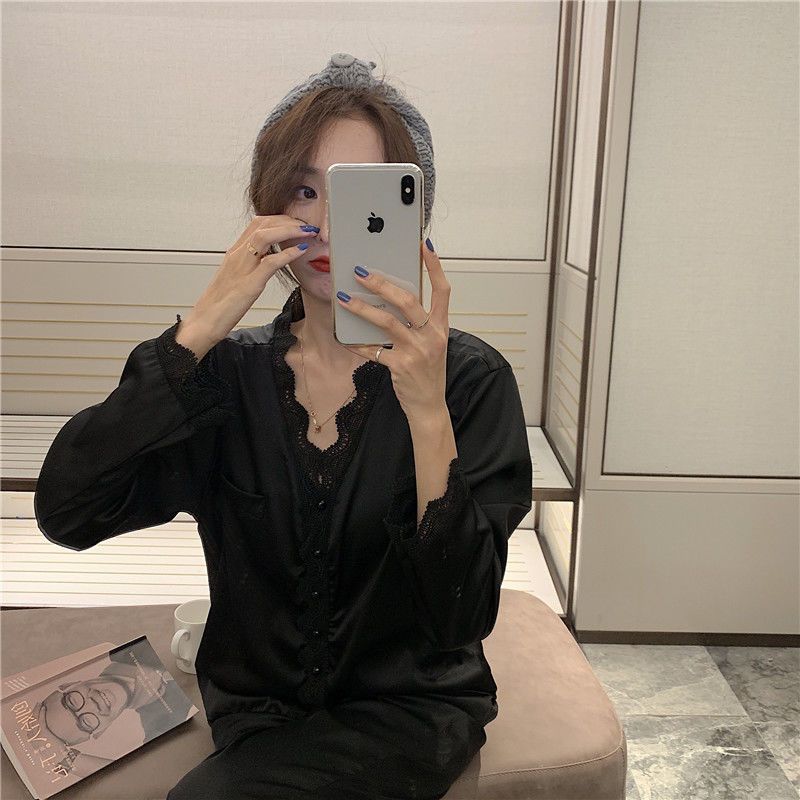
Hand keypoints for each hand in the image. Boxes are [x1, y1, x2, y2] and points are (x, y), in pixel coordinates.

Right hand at [182, 215, 319, 353]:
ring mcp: (242, 268)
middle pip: (262, 224)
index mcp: (234, 253)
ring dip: (289, 230)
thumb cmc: (220, 304)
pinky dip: (288, 253)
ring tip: (307, 232)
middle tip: (306, 224)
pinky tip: (301, 250)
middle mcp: (237, 255)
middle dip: (287, 220)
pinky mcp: (249, 284)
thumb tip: (269, 259)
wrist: (205, 321)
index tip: (296, 223)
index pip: (257, 224)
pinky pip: (270, 262)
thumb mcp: (237, 278)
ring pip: (265, 236)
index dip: (279, 220)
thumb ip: (251, 266)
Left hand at [336, 239, 449, 420]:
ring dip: (363, 308)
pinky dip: (356, 343)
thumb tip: (390, 299)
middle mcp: (432, 336)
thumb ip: (418, 323)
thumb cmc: (427, 372)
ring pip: (388, 322)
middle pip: (408, 302)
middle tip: (361, 272)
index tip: (423, 245)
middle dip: (383, 284)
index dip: (434, 267)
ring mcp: (417, 352)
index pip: (443, 290)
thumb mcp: (431, 344)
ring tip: (344, 298)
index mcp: (442, 327)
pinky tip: (343, 336)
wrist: (429, 406)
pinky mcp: (400, 367)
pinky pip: (373, 350)